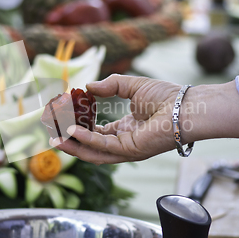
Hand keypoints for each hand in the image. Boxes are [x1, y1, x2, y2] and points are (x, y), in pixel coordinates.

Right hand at [50, 74, 181, 163]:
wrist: (186, 105)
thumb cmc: (167, 96)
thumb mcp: (132, 86)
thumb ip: (110, 85)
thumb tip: (88, 86)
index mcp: (125, 130)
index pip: (96, 132)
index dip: (78, 127)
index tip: (63, 118)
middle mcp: (124, 142)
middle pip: (90, 146)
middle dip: (70, 140)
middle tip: (51, 131)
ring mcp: (127, 149)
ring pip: (93, 152)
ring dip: (73, 146)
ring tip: (54, 137)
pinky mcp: (131, 150)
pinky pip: (103, 147)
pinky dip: (86, 140)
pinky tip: (72, 130)